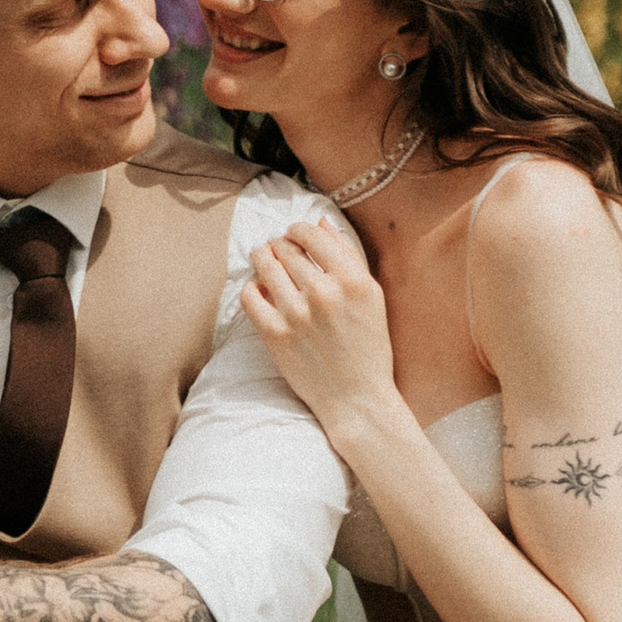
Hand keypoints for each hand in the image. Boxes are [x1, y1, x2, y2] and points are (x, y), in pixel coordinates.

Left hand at [240, 219, 399, 440]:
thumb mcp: (371, 297)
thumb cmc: (368, 347)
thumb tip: (320, 222)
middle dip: (280, 245)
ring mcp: (296, 314)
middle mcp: (324, 293)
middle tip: (278, 248)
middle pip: (286, 249)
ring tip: (263, 258)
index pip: (312, 234)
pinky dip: (252, 288)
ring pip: (265, 266)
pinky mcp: (275, 335)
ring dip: (262, 258)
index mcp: (352, 280)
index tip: (294, 233)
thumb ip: (348, 256)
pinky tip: (260, 290)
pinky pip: (250, 295)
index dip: (298, 229)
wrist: (356, 398)